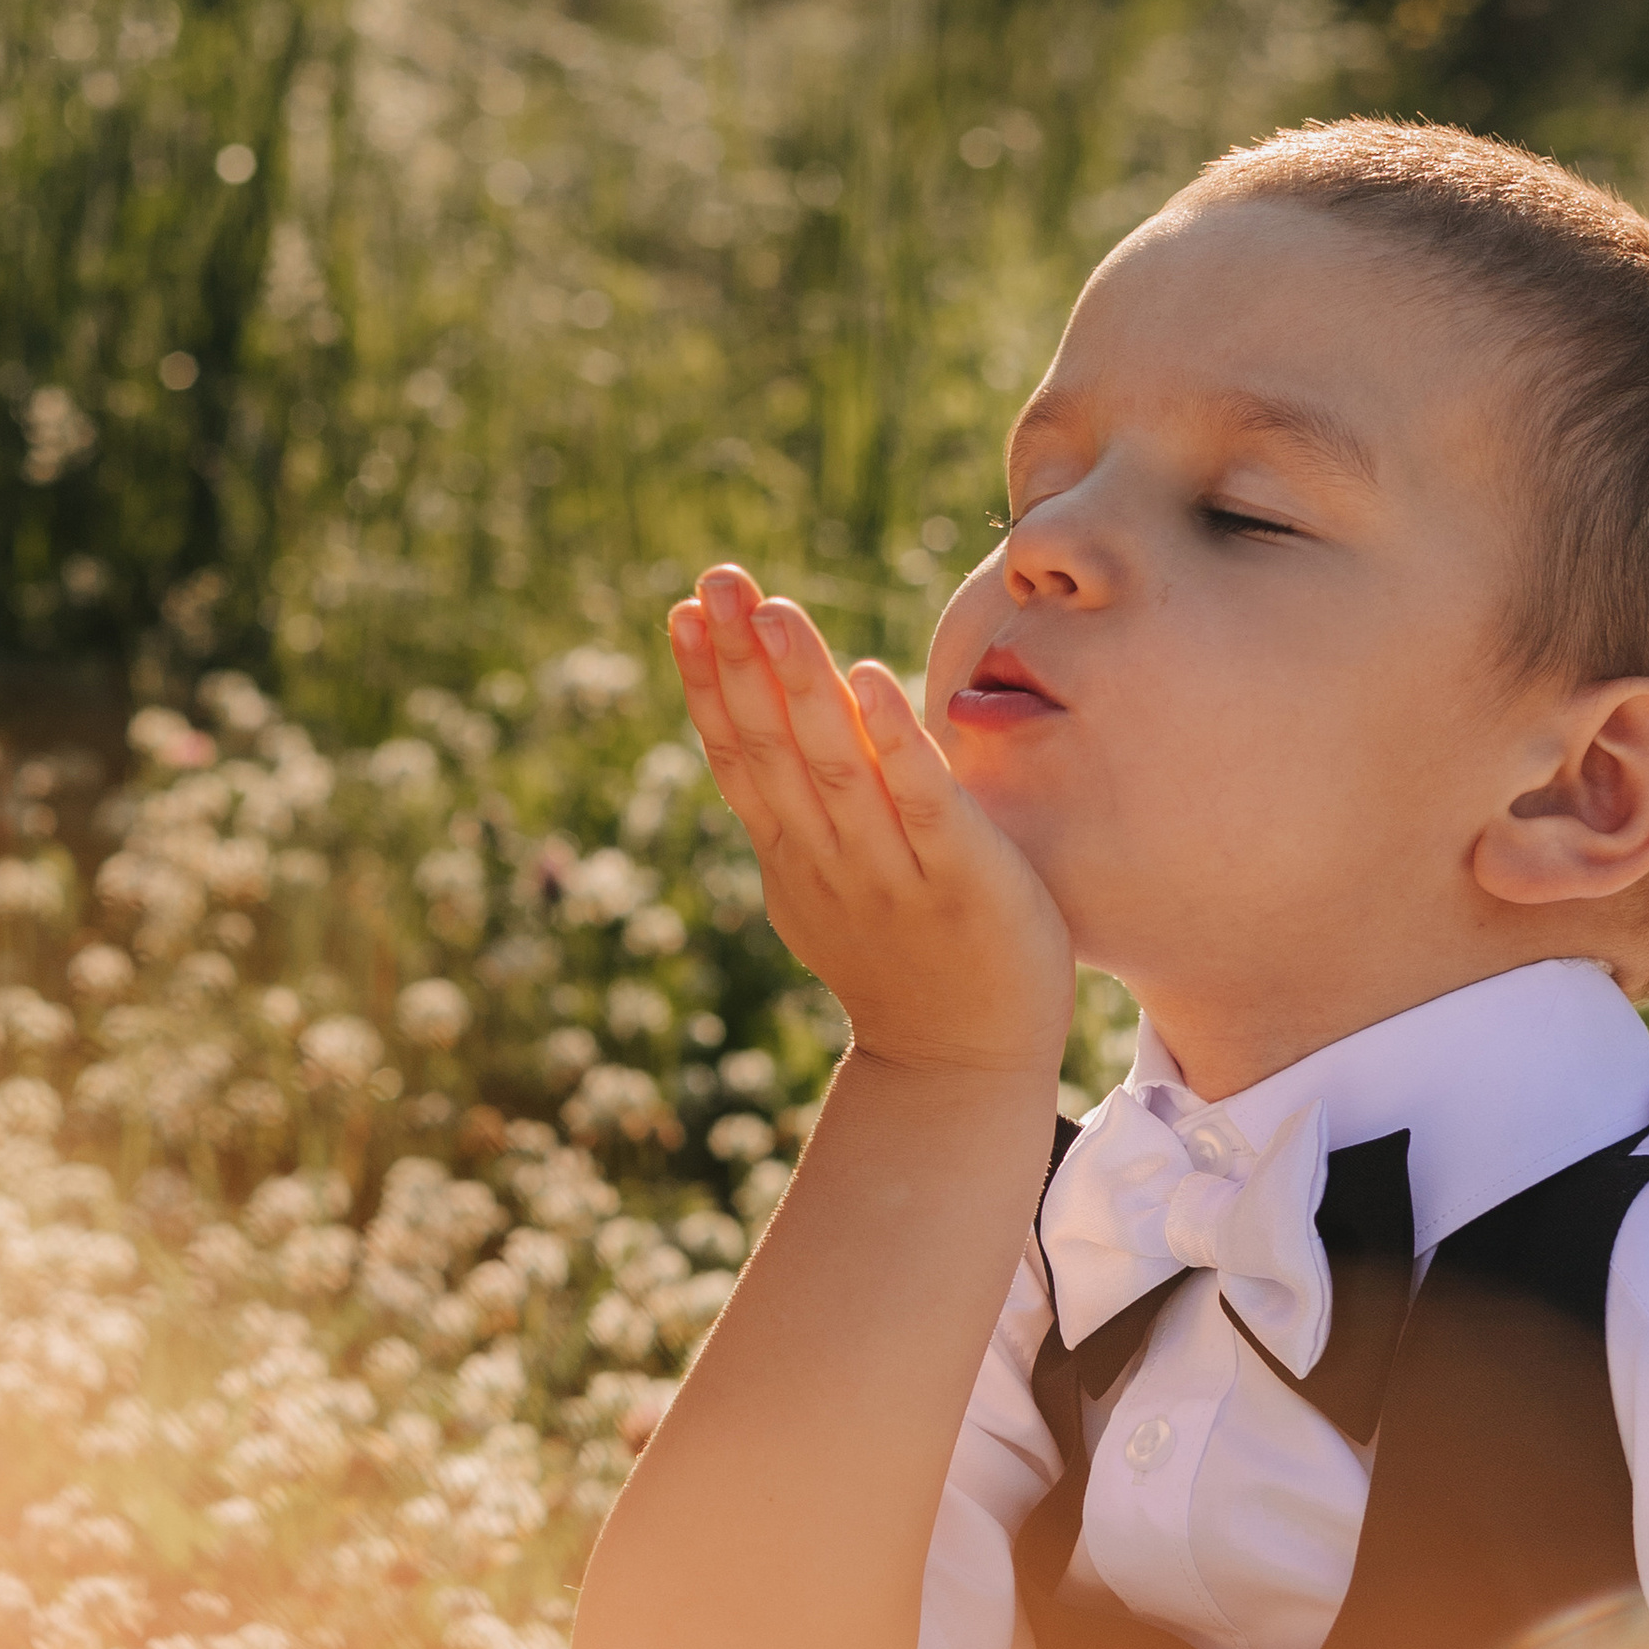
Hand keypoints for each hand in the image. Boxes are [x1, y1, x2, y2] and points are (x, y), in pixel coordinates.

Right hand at [669, 568, 1073, 1078]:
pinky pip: (920, 799)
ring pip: (832, 763)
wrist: (963, 1069)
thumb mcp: (839, 885)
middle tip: (715, 579)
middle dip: (739, 660)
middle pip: (769, 747)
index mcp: (795, 854)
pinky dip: (891, 738)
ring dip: (797, 683)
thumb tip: (780, 744)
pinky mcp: (959, 877)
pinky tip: (870, 677)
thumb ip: (813, 818)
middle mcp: (827, 858)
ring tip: (773, 609)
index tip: (686, 609)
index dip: (709, 682)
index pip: (740, 755)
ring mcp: (889, 870)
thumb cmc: (914, 963)